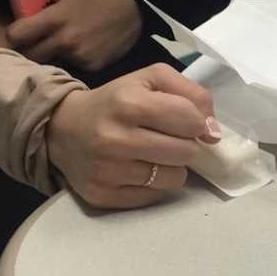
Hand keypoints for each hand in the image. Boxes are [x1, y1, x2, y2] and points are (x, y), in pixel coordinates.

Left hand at [7, 0, 141, 70]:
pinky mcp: (90, 67)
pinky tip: (78, 49)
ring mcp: (78, 57)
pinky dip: (71, 60)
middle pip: (30, 55)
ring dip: (49, 55)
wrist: (137, 14)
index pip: (17, 35)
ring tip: (57, 43)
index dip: (14, 33)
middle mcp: (64, 42)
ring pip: (50, 62)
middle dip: (29, 47)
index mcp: (55, 19)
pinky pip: (71, 67)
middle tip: (35, 39)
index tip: (20, 29)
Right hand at [47, 63, 221, 208]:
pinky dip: (153, 184)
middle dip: (184, 144)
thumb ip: (190, 93)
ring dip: (171, 166)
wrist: (63, 129)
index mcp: (129, 102)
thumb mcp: (150, 79)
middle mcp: (115, 138)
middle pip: (185, 152)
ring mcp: (108, 170)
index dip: (196, 122)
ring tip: (152, 153)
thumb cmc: (115, 101)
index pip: (190, 119)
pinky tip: (137, 169)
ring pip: (173, 178)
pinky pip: (154, 196)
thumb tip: (213, 131)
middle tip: (167, 137)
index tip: (186, 122)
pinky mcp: (103, 195)